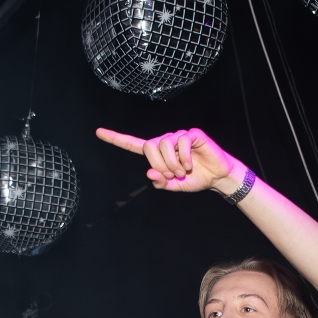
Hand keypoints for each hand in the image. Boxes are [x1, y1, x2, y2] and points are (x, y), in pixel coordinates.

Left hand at [95, 126, 244, 193]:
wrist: (218, 177)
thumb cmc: (195, 179)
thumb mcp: (175, 186)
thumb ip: (161, 182)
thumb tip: (149, 173)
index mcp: (158, 154)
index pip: (133, 144)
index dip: (116, 139)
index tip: (99, 132)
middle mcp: (165, 141)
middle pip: (149, 146)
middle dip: (159, 165)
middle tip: (172, 175)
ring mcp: (178, 136)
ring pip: (164, 144)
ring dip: (172, 163)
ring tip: (182, 171)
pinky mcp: (192, 134)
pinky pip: (181, 142)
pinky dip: (184, 157)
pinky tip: (191, 164)